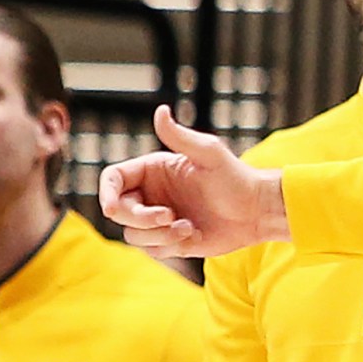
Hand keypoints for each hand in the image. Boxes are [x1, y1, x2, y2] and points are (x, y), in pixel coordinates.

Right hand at [98, 106, 290, 259]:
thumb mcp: (209, 154)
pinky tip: (193, 235)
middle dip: (140, 218)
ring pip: (133, 234)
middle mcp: (150, 194)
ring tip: (188, 227)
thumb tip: (161, 110)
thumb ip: (181, 137)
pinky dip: (169, 246)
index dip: (105, 193)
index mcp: (152, 170)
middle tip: (170, 215)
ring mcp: (159, 219)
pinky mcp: (169, 240)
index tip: (112, 209)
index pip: (113, 179)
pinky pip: (152, 250)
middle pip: (118, 211)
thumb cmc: (236, 178)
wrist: (256, 212)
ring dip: (158, 235)